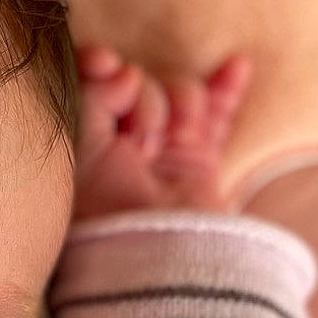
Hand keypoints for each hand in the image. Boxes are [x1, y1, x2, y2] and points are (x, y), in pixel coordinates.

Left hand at [71, 45, 249, 217]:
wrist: (159, 253)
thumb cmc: (107, 208)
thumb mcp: (79, 146)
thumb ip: (92, 95)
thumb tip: (126, 71)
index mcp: (82, 140)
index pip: (90, 82)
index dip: (98, 63)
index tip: (105, 63)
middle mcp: (120, 142)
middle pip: (139, 81)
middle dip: (143, 102)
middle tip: (140, 144)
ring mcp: (163, 148)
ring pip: (178, 92)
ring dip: (179, 106)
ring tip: (171, 145)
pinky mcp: (200, 158)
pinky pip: (217, 113)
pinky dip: (226, 89)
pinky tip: (238, 66)